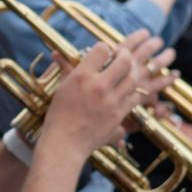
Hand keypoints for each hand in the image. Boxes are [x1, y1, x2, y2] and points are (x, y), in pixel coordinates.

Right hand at [44, 31, 167, 154]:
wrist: (65, 143)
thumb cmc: (59, 115)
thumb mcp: (61, 88)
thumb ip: (66, 69)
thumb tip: (56, 53)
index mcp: (81, 75)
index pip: (102, 50)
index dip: (105, 48)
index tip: (105, 51)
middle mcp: (98, 85)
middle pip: (124, 60)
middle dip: (126, 54)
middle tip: (124, 55)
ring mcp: (111, 100)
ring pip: (133, 77)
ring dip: (133, 71)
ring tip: (130, 70)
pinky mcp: (119, 114)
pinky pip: (135, 97)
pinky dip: (134, 91)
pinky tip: (130, 89)